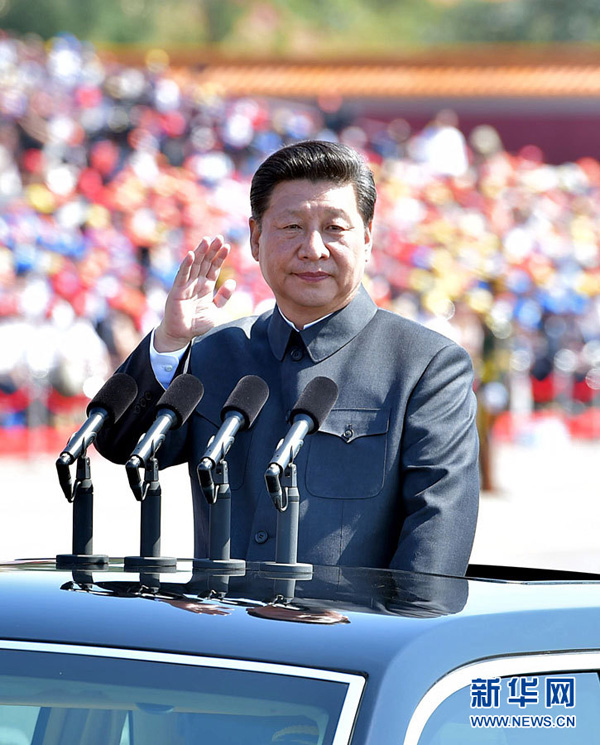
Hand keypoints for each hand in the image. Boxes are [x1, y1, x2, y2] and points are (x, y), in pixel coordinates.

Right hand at [154, 236, 235, 351]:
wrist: (182, 335)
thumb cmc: (197, 323)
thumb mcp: (216, 310)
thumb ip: (223, 297)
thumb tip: (232, 282)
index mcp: (205, 286)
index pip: (213, 268)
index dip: (219, 257)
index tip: (226, 246)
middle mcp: (195, 283)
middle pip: (204, 262)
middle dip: (211, 250)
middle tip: (219, 237)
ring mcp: (186, 285)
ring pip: (194, 265)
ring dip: (200, 252)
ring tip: (207, 240)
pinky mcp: (177, 291)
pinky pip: (182, 275)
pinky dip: (186, 265)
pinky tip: (191, 255)